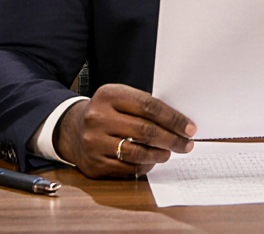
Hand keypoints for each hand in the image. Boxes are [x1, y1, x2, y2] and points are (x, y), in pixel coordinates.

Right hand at [56, 83, 195, 178]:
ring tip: (169, 152)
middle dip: (172, 139)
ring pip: (137, 153)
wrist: (74, 130)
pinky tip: (152, 161)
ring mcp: (94, 142)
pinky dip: (145, 166)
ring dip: (160, 154)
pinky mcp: (95, 163)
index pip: (149, 106)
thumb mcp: (121, 98)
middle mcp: (98, 118)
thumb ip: (144, 106)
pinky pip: (128, 168)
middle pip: (145, 130)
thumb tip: (179, 123)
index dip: (173, 118)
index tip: (189, 128)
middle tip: (186, 144)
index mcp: (108, 95)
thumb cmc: (107, 113)